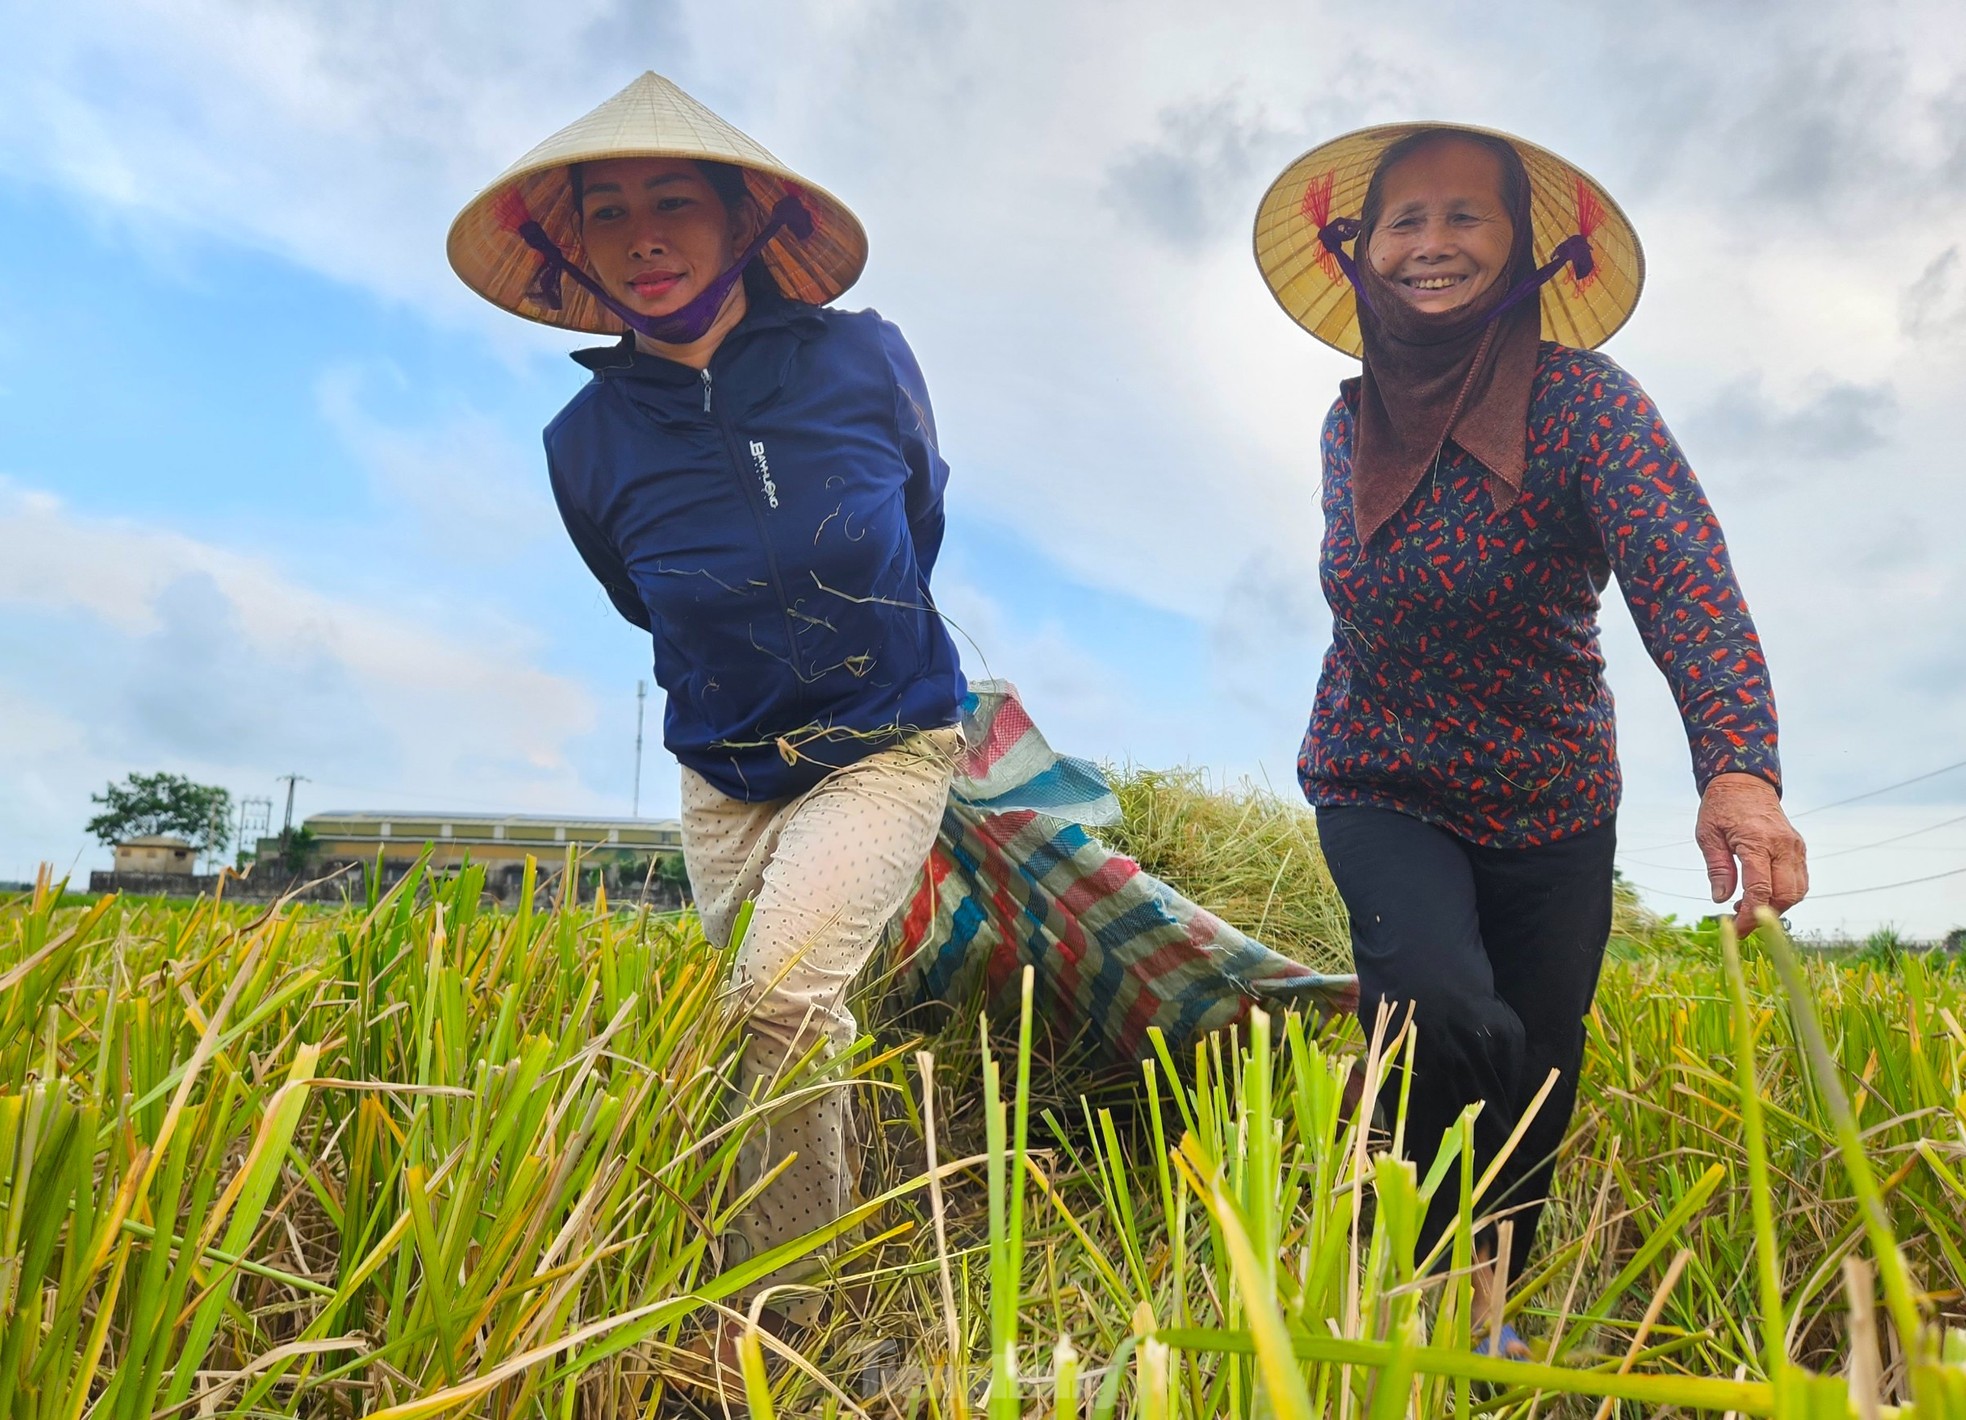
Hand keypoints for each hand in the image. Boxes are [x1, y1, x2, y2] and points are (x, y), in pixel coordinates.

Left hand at [1695, 773, 1808, 937]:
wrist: (1744, 783)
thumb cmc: (1721, 807)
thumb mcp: (1707, 835)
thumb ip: (1717, 867)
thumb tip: (1721, 899)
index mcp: (1757, 841)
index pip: (1760, 888)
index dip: (1749, 914)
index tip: (1736, 929)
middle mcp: (1783, 845)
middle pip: (1785, 895)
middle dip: (1764, 914)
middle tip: (1739, 920)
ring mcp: (1795, 847)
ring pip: (1797, 892)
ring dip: (1776, 907)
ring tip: (1747, 905)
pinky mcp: (1799, 849)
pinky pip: (1800, 881)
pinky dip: (1785, 895)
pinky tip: (1762, 894)